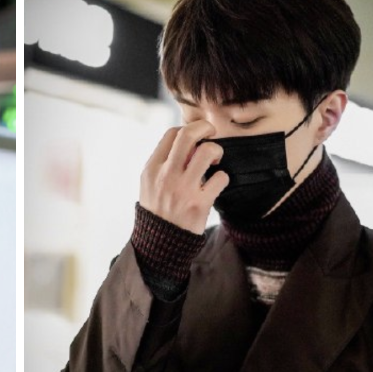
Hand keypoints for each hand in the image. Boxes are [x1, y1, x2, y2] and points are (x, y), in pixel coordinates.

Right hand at [139, 120, 228, 234]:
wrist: (160, 244)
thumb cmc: (158, 209)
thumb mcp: (149, 184)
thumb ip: (164, 163)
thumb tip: (190, 142)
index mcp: (152, 169)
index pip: (172, 133)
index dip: (188, 129)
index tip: (196, 138)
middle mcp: (166, 176)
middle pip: (188, 134)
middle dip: (205, 128)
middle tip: (212, 134)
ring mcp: (183, 189)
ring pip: (208, 151)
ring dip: (217, 151)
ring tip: (215, 162)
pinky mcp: (199, 204)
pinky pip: (221, 177)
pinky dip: (223, 178)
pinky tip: (216, 185)